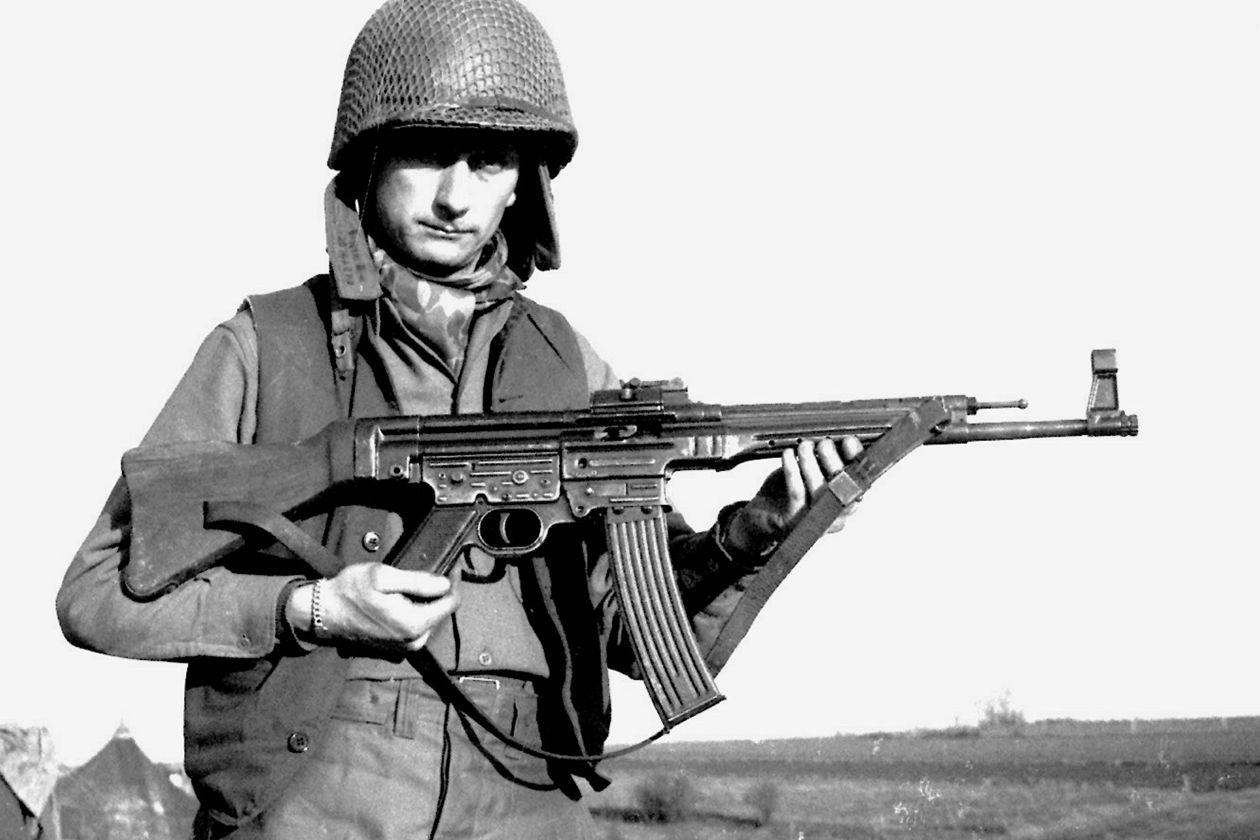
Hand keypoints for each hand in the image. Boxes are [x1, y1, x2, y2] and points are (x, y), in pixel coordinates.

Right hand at [288, 563, 458, 651]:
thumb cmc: (350, 591)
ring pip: (429, 618)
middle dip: (438, 591)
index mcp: (414, 624)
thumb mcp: (383, 577)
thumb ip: (418, 581)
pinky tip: (399, 600)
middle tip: (425, 572)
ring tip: (406, 586)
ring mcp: (406, 647)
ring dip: (425, 602)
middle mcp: (414, 641)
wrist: (324, 613)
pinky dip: (414, 611)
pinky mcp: (398, 648)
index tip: (453, 566)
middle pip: (441, 611)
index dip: (454, 582)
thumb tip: (445, 584)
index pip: (451, 603)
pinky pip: (416, 626)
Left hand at [725, 437, 864, 554]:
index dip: (858, 461)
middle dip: (834, 460)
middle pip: (844, 487)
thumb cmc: (792, 492)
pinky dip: (793, 469)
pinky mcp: (794, 521)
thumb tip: (836, 437)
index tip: (849, 441)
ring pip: (820, 489)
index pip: (862, 480)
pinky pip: (797, 492)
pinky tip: (788, 455)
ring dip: (812, 463)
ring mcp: (816, 522)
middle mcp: (837, 516)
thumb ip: (828, 461)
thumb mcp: (814, 473)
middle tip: (824, 443)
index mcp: (848, 501)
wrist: (762, 515)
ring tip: (804, 446)